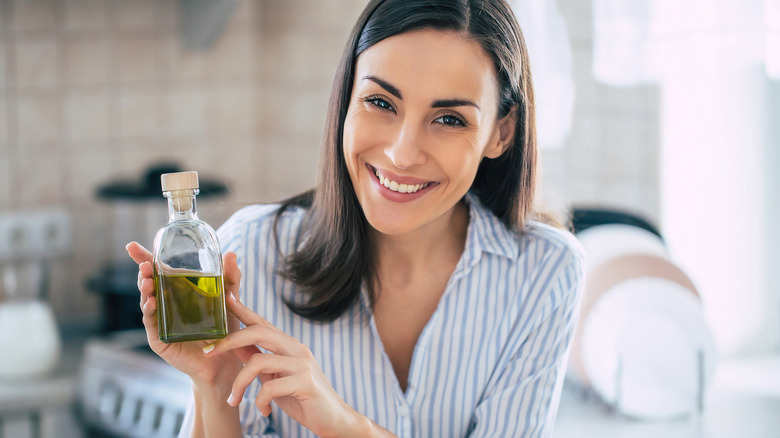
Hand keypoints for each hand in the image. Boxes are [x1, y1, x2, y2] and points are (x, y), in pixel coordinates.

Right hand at [126, 242, 255, 386]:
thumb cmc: (224, 329)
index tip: (132, 247)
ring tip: (147, 280)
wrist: (224, 361)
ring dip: (144, 289)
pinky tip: (151, 302)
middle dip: (142, 272)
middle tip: (144, 264)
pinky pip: (151, 323)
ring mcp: (160, 321)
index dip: (144, 259)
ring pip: (146, 302)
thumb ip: (230, 278)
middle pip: (148, 284)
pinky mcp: (159, 339)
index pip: (157, 272)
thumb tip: (232, 253)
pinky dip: (149, 311)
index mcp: (177, 292)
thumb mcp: (229, 300)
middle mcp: (165, 304)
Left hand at [203, 297, 368, 437]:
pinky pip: (269, 387)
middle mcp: (296, 349)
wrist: (333, 419)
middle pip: (258, 332)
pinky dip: (259, 401)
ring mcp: (302, 364)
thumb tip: (234, 346)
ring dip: (239, 383)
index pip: (262, 322)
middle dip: (228, 341)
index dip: (242, 309)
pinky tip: (264, 411)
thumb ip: (258, 361)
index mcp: (288, 345)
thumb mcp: (274, 378)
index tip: (225, 297)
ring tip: (234, 400)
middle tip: (208, 353)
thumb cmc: (302, 398)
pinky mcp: (305, 382)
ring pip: (258, 362)